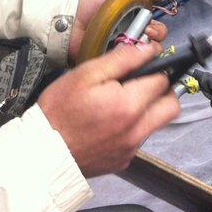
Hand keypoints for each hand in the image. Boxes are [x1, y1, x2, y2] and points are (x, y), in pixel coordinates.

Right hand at [38, 42, 180, 176]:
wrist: (40, 155)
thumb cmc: (59, 110)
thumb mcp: (86, 74)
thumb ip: (122, 59)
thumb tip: (150, 49)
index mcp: (130, 105)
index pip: (163, 80)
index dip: (156, 67)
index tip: (145, 63)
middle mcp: (137, 130)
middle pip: (171, 106)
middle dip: (164, 91)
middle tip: (144, 82)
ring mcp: (131, 149)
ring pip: (157, 123)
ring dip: (150, 109)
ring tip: (125, 100)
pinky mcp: (123, 162)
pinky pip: (140, 139)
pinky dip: (134, 127)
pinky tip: (112, 121)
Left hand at [68, 0, 170, 64]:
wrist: (71, 22)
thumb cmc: (94, 5)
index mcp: (137, 21)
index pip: (158, 29)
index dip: (157, 28)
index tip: (149, 25)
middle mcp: (133, 38)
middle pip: (155, 43)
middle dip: (153, 38)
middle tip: (143, 34)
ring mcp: (123, 52)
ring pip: (145, 56)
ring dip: (143, 50)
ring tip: (132, 44)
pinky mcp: (113, 64)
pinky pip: (128, 67)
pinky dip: (130, 63)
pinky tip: (125, 56)